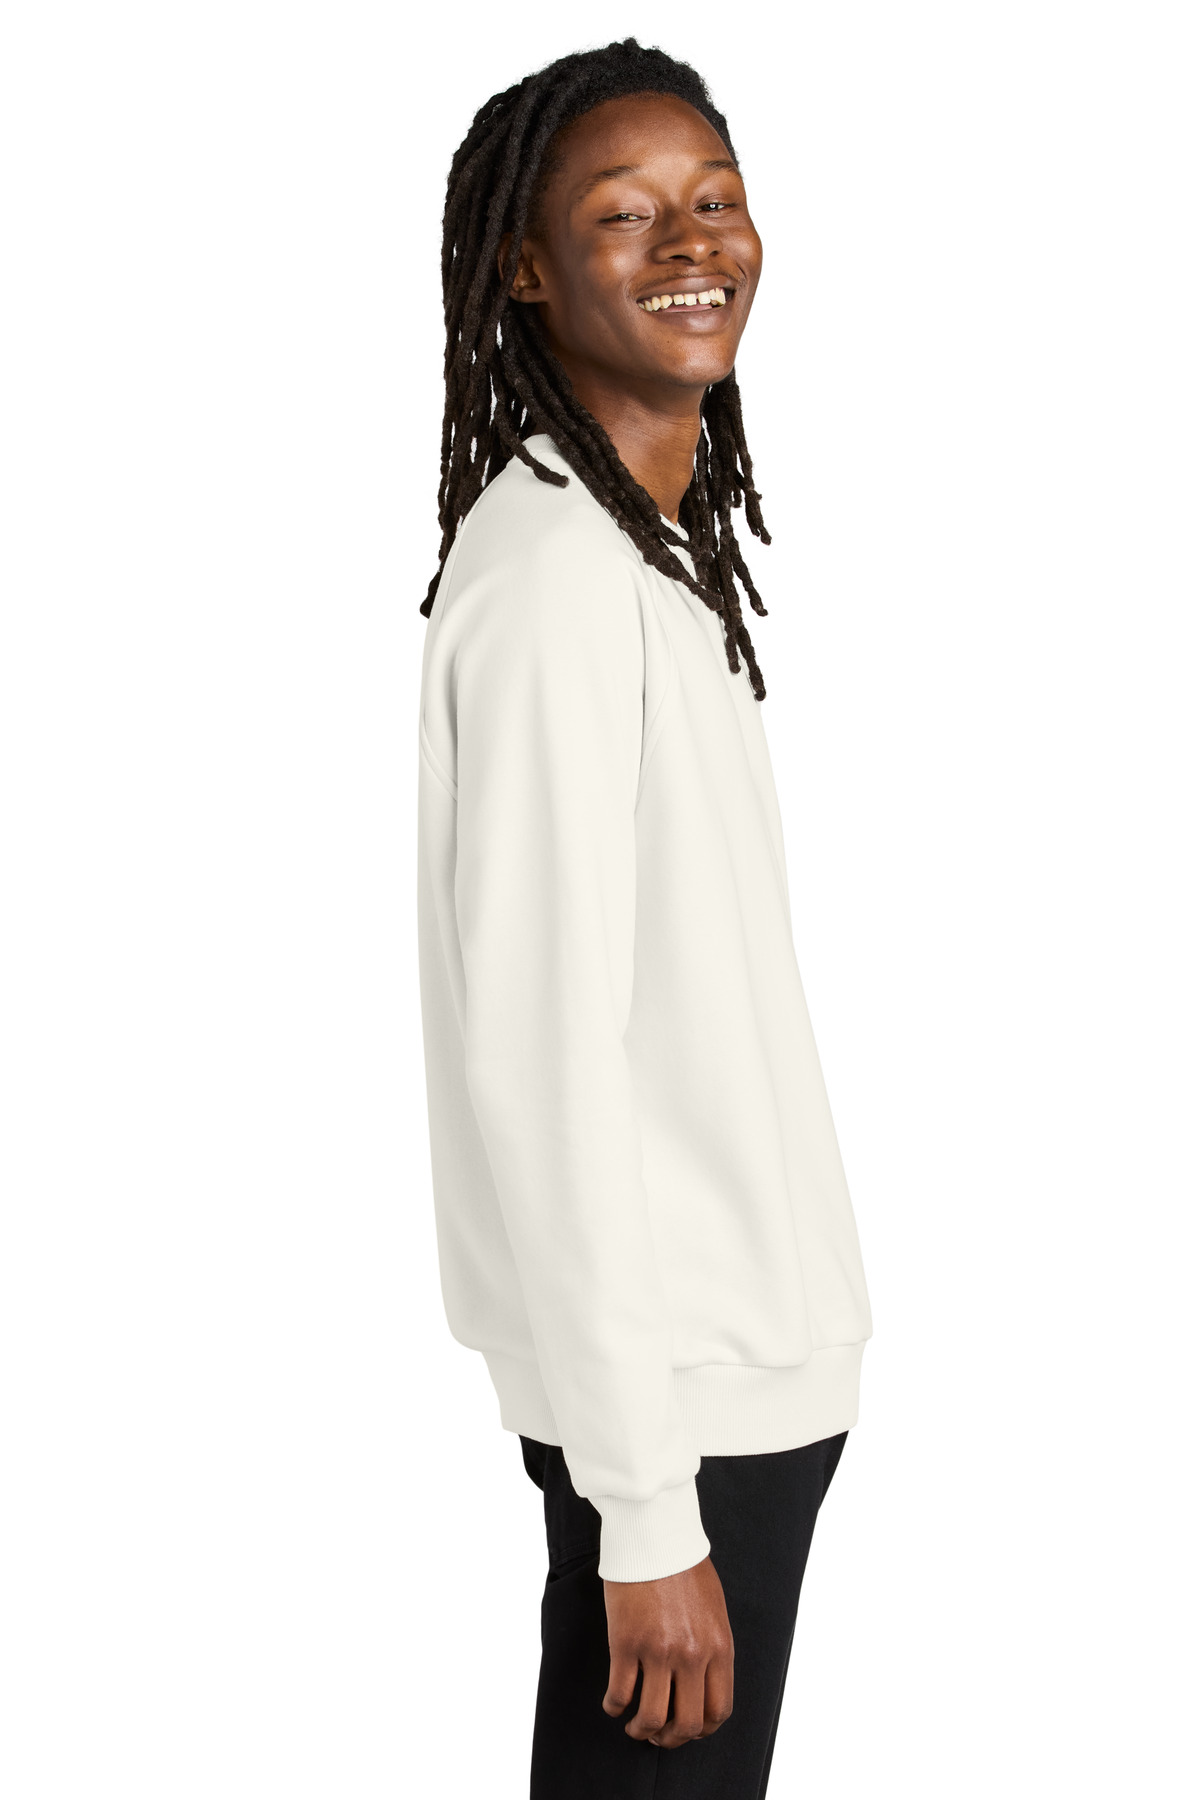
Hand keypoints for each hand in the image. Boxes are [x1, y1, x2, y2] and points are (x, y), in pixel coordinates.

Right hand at [601, 1555, 733, 1748]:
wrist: (655, 1535)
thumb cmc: (684, 1567)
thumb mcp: (714, 1609)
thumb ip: (712, 1647)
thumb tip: (703, 1681)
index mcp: (719, 1647)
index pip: (719, 1710)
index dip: (702, 1730)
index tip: (688, 1729)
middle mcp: (692, 1655)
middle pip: (687, 1723)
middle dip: (672, 1739)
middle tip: (658, 1736)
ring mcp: (658, 1652)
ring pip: (652, 1718)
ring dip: (641, 1730)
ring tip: (634, 1727)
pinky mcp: (626, 1643)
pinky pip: (619, 1693)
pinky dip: (614, 1706)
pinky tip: (613, 1703)